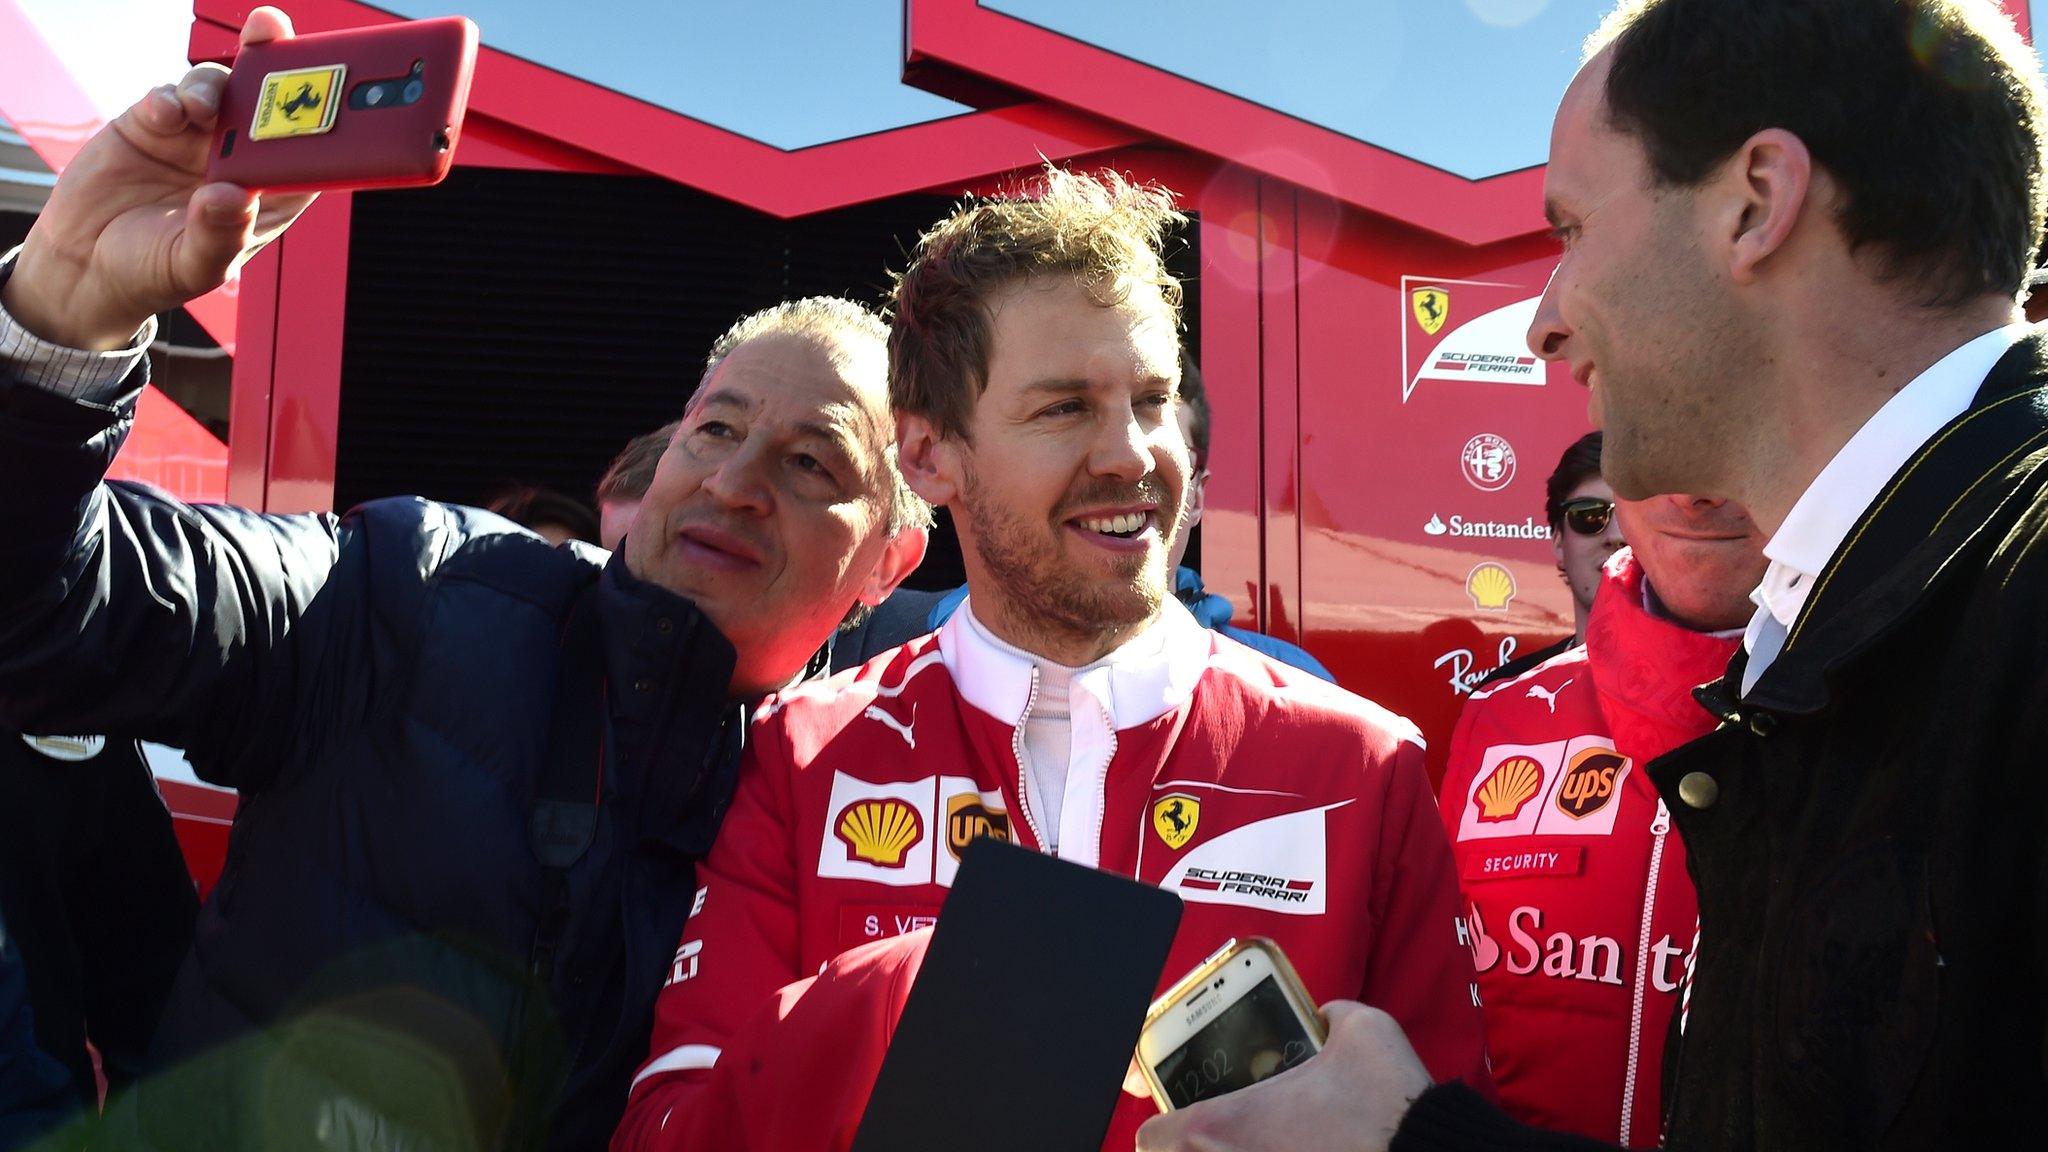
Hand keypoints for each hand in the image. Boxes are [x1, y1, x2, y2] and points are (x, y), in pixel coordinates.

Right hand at [2, 6, 316, 349]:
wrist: (85, 262)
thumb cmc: (155, 272)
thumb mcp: (193, 267)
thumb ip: (218, 235)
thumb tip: (233, 197)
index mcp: (268, 197)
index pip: (310, 154)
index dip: (321, 122)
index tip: (323, 98)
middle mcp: (239, 161)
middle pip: (270, 107)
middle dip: (278, 69)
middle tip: (275, 38)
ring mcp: (197, 138)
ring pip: (222, 90)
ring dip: (218, 86)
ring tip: (203, 110)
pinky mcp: (152, 125)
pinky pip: (170, 96)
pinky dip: (170, 97)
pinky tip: (163, 115)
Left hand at [1135, 1002, 1432, 1151]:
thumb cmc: (1391, 1108)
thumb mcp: (1362, 1031)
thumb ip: (1330, 1013)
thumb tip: (1327, 1014)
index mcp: (1224, 1127)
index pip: (1152, 1137)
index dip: (1164, 1123)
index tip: (1183, 1115)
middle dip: (1197, 1150)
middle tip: (1229, 1134)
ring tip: (1268, 1144)